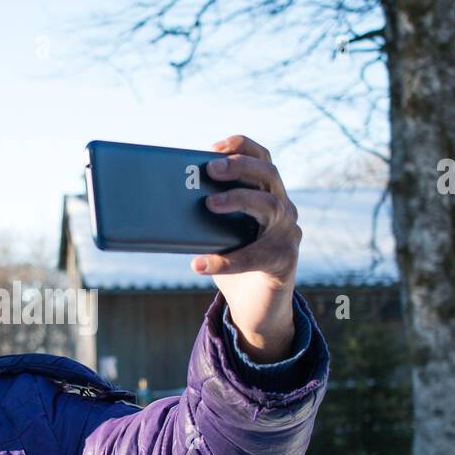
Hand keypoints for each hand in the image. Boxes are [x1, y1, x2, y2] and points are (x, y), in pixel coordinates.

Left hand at [191, 134, 301, 363]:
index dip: (242, 146)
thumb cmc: (234, 262)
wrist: (256, 308)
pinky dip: (227, 260)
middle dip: (239, 167)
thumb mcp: (219, 233)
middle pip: (269, 174)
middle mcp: (284, 209)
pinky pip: (256, 256)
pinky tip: (200, 264)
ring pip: (270, 205)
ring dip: (238, 199)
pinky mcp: (285, 261)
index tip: (214, 147)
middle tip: (210, 170)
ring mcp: (288, 234)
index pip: (263, 159)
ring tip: (209, 204)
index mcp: (268, 194)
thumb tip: (165, 200)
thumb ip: (206, 215)